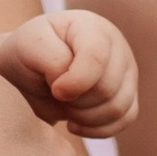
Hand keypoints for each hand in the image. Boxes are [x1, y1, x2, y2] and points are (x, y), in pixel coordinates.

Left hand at [0, 8, 137, 136]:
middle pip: (107, 88)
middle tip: (55, 95)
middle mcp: (115, 44)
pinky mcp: (128, 93)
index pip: (97, 57)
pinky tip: (74, 123)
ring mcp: (126, 69)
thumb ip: (52, 60)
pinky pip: (125, 119)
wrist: (29, 68)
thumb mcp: (29, 47)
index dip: (76, 81)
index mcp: (90, 26)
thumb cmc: (28, 53)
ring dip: (85, 117)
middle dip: (76, 101)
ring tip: (64, 107)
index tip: (55, 90)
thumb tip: (71, 89)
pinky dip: (97, 129)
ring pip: (118, 107)